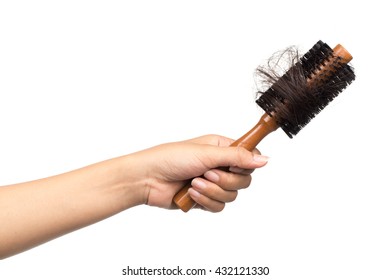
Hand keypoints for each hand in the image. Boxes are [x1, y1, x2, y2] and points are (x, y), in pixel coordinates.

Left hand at [131, 135, 267, 211]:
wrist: (148, 178)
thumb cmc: (171, 158)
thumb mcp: (207, 153)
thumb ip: (237, 158)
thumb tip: (266, 159)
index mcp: (221, 148)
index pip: (249, 157)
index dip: (246, 165)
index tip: (232, 166)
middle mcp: (219, 165)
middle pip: (244, 180)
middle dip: (226, 181)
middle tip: (208, 174)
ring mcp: (212, 183)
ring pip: (232, 195)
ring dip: (212, 191)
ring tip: (194, 183)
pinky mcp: (204, 198)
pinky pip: (219, 206)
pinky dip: (206, 201)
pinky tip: (191, 193)